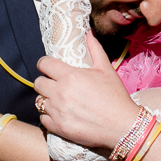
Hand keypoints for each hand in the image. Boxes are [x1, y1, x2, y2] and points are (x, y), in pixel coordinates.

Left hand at [34, 32, 139, 149]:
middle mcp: (60, 92)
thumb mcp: (106, 69)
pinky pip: (43, 119)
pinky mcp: (58, 127)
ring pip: (39, 102)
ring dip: (46, 100)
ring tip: (57, 101)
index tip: (48, 67)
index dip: (44, 64)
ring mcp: (58, 111)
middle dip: (44, 82)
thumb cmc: (115, 97)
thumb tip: (88, 34)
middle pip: (38, 83)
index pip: (43, 64)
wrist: (122, 126)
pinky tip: (59, 114)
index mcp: (70, 76)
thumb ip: (95, 49)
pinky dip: (49, 116)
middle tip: (54, 85)